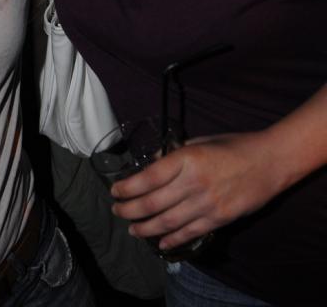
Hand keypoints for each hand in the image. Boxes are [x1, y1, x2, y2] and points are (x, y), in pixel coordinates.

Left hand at [111, 131, 284, 250]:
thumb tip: (151, 164)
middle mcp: (194, 183)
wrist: (269, 162)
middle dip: (130, 210)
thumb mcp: (198, 142)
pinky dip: (173, 239)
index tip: (115, 191)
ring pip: (168, 222)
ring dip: (146, 228)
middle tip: (117, 211)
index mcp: (186, 159)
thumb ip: (173, 155)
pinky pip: (191, 232)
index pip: (148, 178)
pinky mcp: (220, 219)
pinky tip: (160, 242)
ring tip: (132, 229)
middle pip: (153, 203)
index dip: (128, 188)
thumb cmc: (232, 146)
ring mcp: (207, 204)